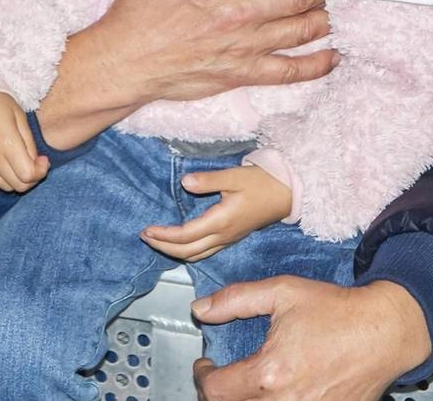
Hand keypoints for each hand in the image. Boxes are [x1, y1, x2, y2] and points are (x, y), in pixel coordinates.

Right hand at [0, 91, 46, 192]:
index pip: (28, 175)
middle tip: (33, 164)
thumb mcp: (20, 116)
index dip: (40, 172)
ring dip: (15, 179)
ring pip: (3, 187)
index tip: (42, 160)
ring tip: (16, 163)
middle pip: (18, 185)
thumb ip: (30, 144)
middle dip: (31, 178)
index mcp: (7, 143)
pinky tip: (0, 166)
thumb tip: (36, 164)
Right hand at [36, 0, 338, 149]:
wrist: (125, 62)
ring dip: (318, 19)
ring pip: (301, 31)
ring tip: (320, 13)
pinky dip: (316, 65)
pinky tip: (332, 55)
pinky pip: (290, 72)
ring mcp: (245, 46)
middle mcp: (239, 12)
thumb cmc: (138, 9)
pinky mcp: (243, 74)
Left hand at [141, 164, 290, 261]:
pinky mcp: (232, 238)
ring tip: (157, 241)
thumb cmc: (262, 182)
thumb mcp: (235, 176)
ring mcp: (228, 239)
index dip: (164, 235)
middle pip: (187, 252)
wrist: (287, 193)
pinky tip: (180, 242)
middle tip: (145, 237)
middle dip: (163, 247)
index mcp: (222, 221)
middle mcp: (223, 236)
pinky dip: (187, 251)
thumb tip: (185, 182)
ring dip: (174, 251)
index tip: (147, 230)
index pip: (186, 235)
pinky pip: (205, 252)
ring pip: (196, 256)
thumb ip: (208, 180)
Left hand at [191, 277, 430, 400]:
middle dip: (220, 393)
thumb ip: (237, 300)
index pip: (215, 390)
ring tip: (248, 385)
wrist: (385, 331)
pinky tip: (278, 391)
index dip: (202, 376)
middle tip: (223, 377)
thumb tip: (201, 309)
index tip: (206, 365)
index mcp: (270, 372)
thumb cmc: (338, 311)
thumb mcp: (282, 292)